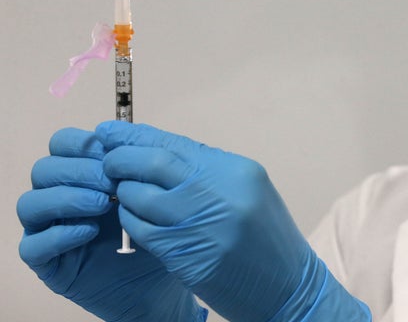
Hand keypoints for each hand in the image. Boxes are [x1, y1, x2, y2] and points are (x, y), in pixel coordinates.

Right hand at [17, 128, 206, 321]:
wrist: (163, 282)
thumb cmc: (160, 230)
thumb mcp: (156, 190)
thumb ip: (138, 158)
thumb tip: (115, 128)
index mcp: (85, 174)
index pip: (62, 144)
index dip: (80, 143)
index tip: (108, 151)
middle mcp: (61, 197)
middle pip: (44, 169)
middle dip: (77, 170)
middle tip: (110, 182)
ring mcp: (51, 230)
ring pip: (31, 203)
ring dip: (66, 197)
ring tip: (103, 204)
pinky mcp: (50, 264)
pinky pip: (32, 246)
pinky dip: (59, 234)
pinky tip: (90, 232)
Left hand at [98, 121, 369, 321]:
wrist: (289, 286)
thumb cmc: (267, 238)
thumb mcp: (248, 192)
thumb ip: (209, 172)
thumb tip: (160, 153)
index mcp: (238, 170)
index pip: (177, 144)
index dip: (138, 136)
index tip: (112, 132)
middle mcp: (221, 191)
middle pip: (155, 162)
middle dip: (122, 159)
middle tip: (107, 161)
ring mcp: (204, 224)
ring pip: (142, 197)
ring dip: (124, 193)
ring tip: (121, 193)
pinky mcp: (188, 256)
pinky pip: (143, 230)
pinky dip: (130, 222)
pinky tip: (131, 219)